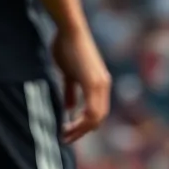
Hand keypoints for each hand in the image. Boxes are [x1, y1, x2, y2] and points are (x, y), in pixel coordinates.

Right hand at [52, 26, 111, 142]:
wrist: (70, 29)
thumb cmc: (66, 46)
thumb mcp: (68, 73)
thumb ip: (70, 91)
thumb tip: (68, 108)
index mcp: (99, 85)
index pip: (97, 113)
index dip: (85, 125)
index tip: (70, 132)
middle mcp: (103, 86)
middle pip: (98, 119)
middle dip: (82, 132)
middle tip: (66, 139)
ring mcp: (100, 85)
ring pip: (96, 117)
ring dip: (80, 130)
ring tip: (65, 136)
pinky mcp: (93, 82)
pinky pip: (91, 110)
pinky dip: (81, 121)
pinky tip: (69, 126)